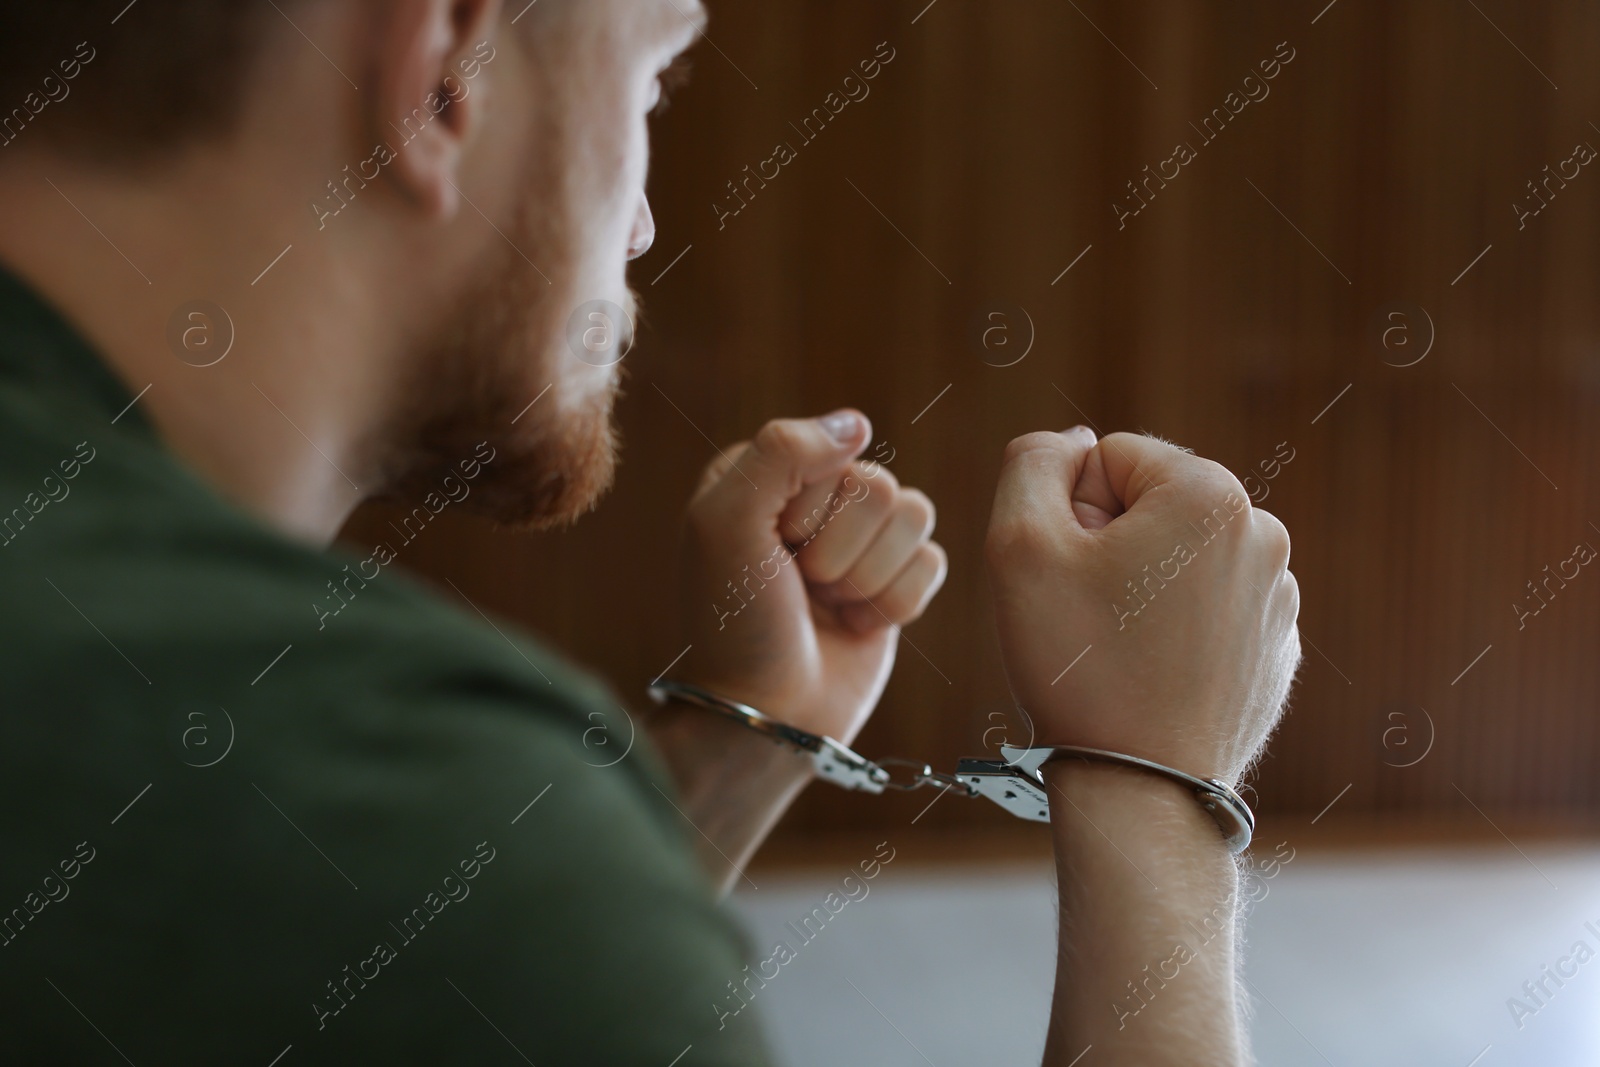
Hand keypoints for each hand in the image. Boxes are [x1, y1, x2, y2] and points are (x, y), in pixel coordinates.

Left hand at [675, 411, 946, 745]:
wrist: (768, 713)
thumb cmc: (736, 621)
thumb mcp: (725, 523)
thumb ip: (781, 451)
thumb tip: (858, 424)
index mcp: (766, 472)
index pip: (834, 454)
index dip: (809, 511)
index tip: (772, 551)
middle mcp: (815, 498)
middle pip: (881, 488)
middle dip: (841, 551)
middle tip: (802, 585)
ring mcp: (858, 540)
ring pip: (916, 518)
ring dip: (870, 576)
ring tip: (828, 604)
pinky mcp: (894, 582)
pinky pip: (933, 562)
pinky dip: (896, 603)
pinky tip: (855, 625)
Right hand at [985, 427, 1299, 784]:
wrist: (1142, 790)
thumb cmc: (1078, 667)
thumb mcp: (1019, 545)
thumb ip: (1032, 464)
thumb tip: (1073, 445)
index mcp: (1210, 494)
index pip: (1109, 458)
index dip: (1069, 514)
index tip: (1072, 578)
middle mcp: (1263, 534)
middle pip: (1148, 507)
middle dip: (1108, 547)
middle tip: (1090, 619)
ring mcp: (1279, 596)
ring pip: (1175, 561)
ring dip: (1139, 591)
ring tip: (1120, 653)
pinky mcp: (1275, 649)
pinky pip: (1204, 612)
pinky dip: (1171, 633)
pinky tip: (1151, 678)